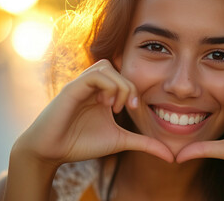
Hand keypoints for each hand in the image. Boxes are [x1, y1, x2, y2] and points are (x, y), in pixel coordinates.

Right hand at [15, 59, 172, 165]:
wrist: (51, 151)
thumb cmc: (82, 144)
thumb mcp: (120, 141)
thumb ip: (144, 143)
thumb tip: (171, 156)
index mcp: (103, 93)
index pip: (123, 76)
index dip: (135, 89)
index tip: (135, 109)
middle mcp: (92, 85)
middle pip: (116, 67)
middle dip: (129, 86)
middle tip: (129, 108)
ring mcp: (81, 85)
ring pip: (106, 66)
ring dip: (118, 85)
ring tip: (116, 106)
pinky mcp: (72, 89)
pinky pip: (94, 75)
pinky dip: (107, 87)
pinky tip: (106, 105)